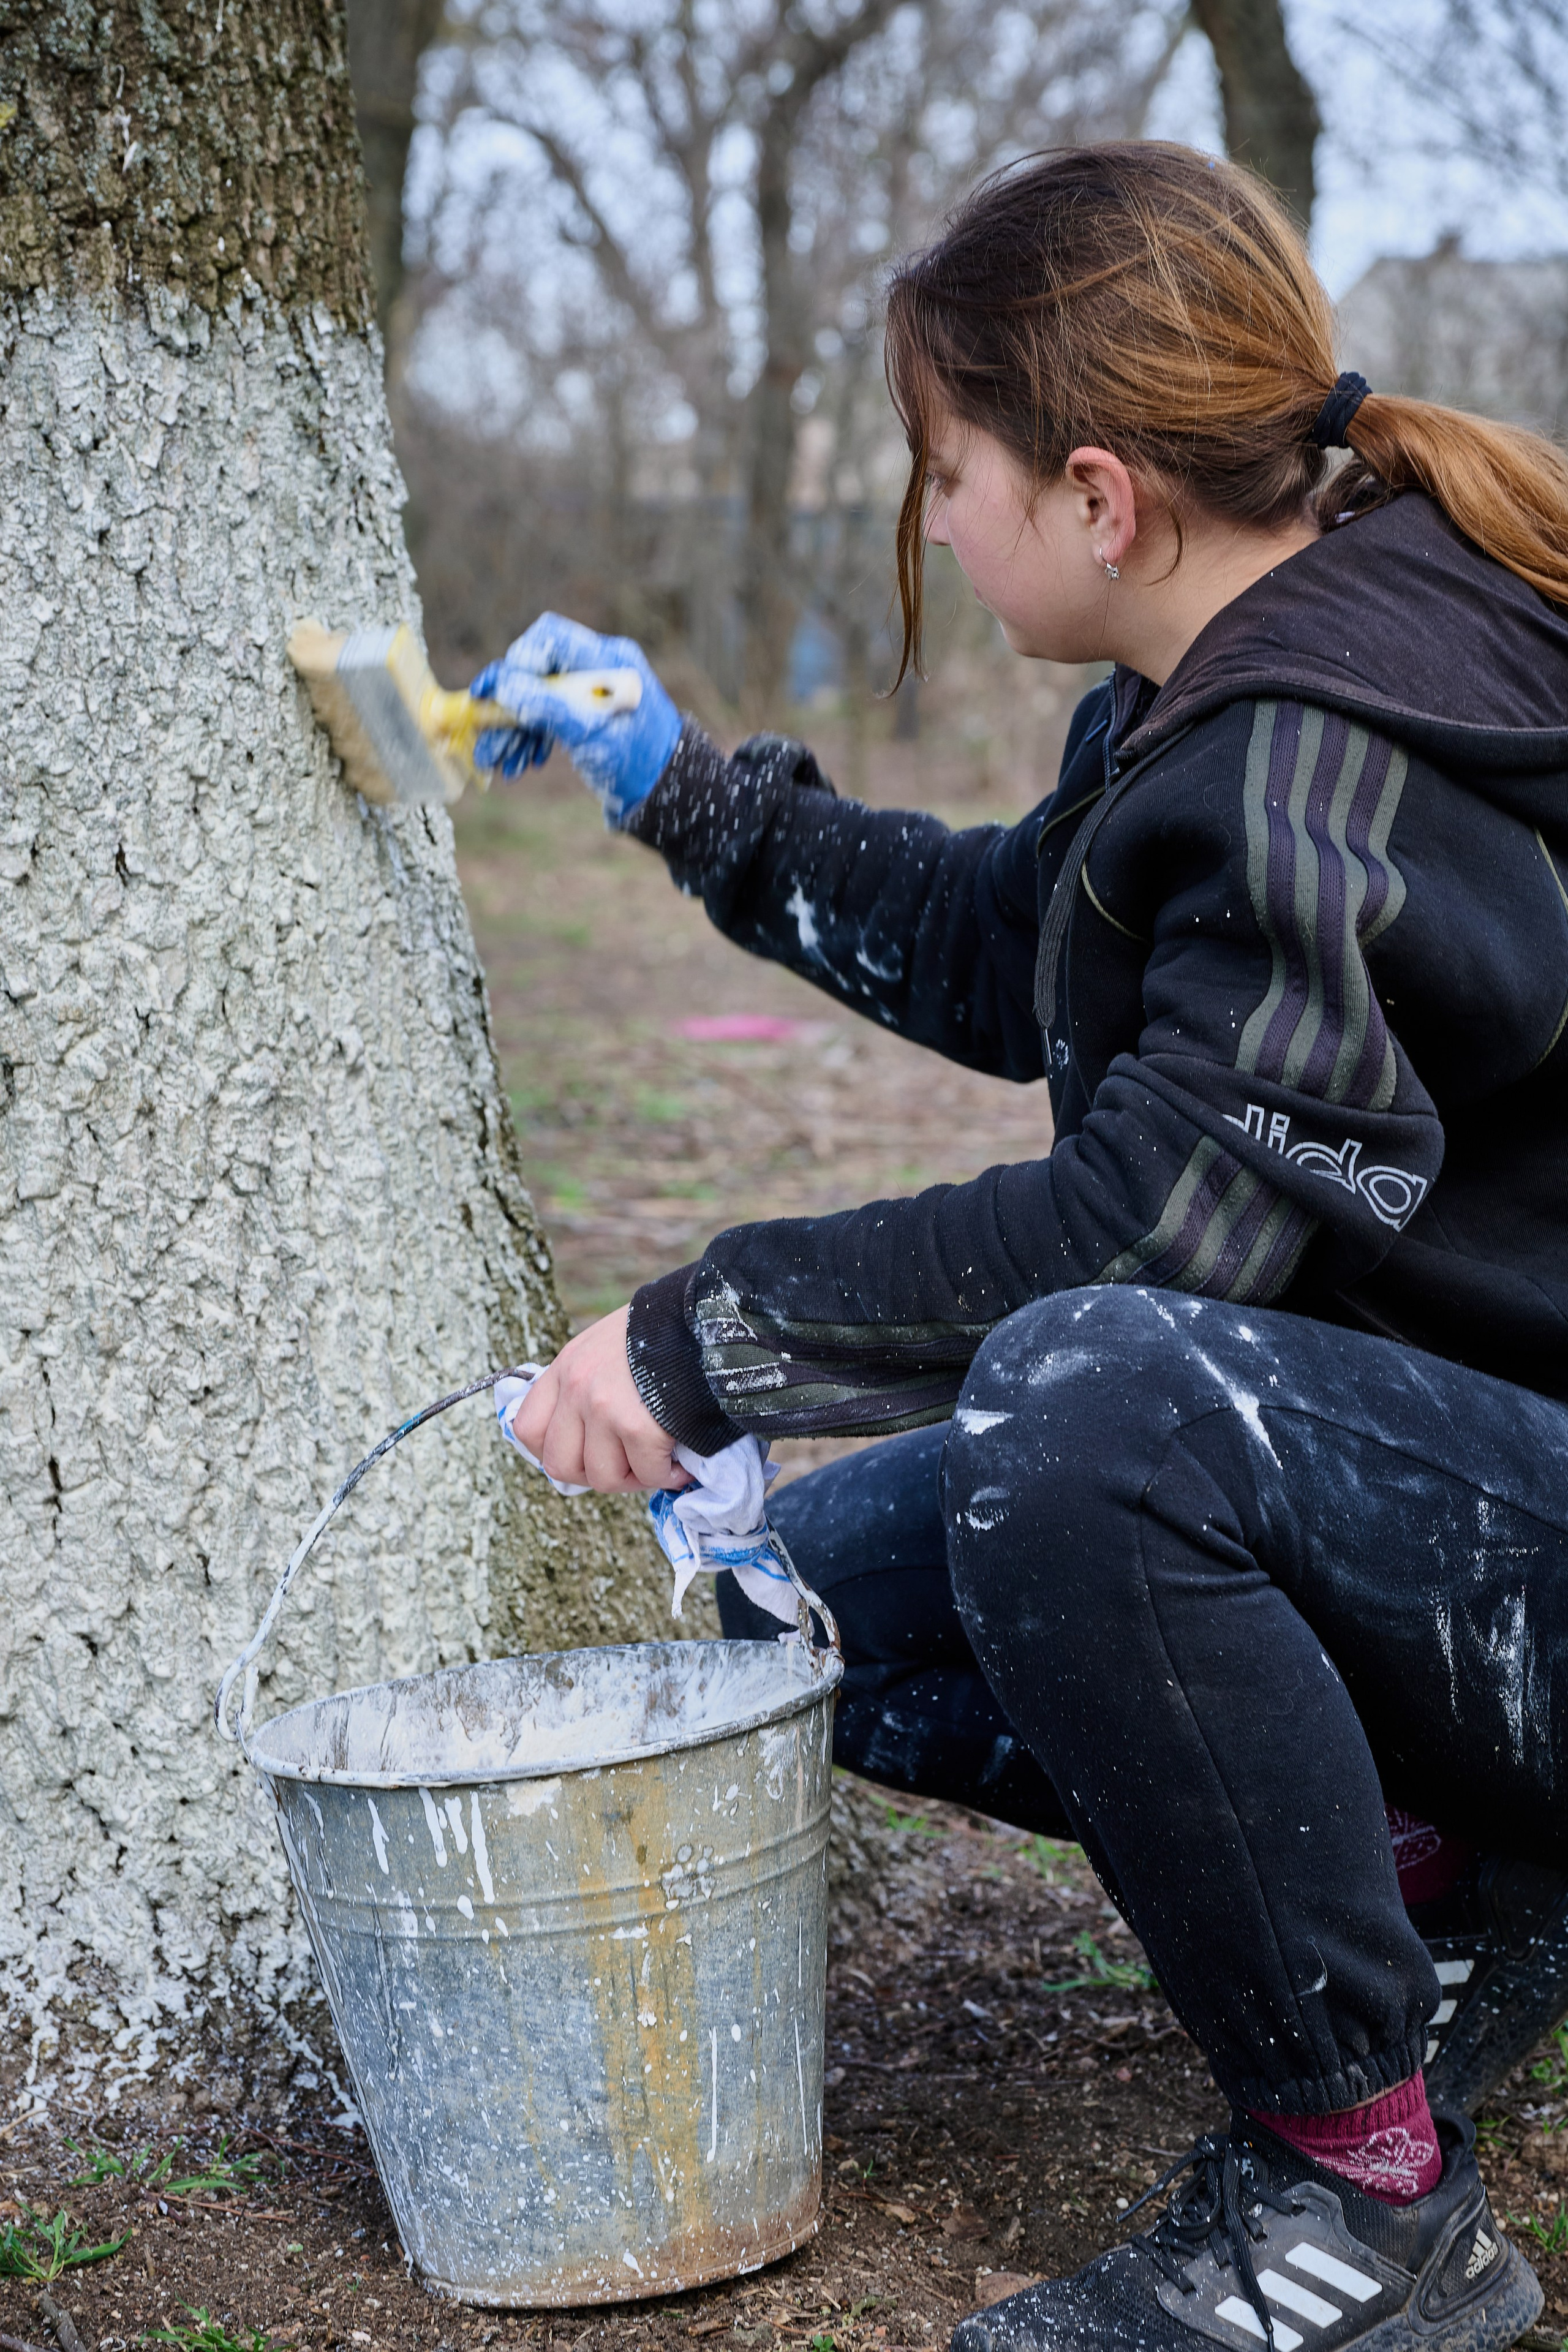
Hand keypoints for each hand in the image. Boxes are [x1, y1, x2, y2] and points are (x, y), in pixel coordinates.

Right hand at [470, 613, 682, 825]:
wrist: (666, 793)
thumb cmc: (636, 762)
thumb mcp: (589, 736)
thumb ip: (547, 707)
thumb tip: (504, 686)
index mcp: (606, 661)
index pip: (551, 637)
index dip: (519, 659)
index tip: (497, 692)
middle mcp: (596, 668)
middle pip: (536, 671)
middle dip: (507, 707)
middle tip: (486, 742)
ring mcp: (588, 691)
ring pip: (536, 696)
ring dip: (512, 728)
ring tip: (497, 762)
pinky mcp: (583, 713)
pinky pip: (546, 714)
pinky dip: (530, 736)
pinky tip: (520, 763)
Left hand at [509, 1306, 692, 1493]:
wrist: (708, 1316)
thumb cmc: (665, 1333)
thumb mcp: (609, 1346)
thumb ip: (591, 1383)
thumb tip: (592, 1439)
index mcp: (566, 1366)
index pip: (528, 1429)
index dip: (555, 1452)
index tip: (588, 1452)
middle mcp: (576, 1387)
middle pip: (560, 1464)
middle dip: (596, 1474)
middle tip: (628, 1466)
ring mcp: (603, 1407)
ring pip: (604, 1477)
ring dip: (635, 1478)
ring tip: (659, 1462)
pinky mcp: (638, 1426)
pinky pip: (647, 1473)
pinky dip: (666, 1475)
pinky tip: (680, 1463)